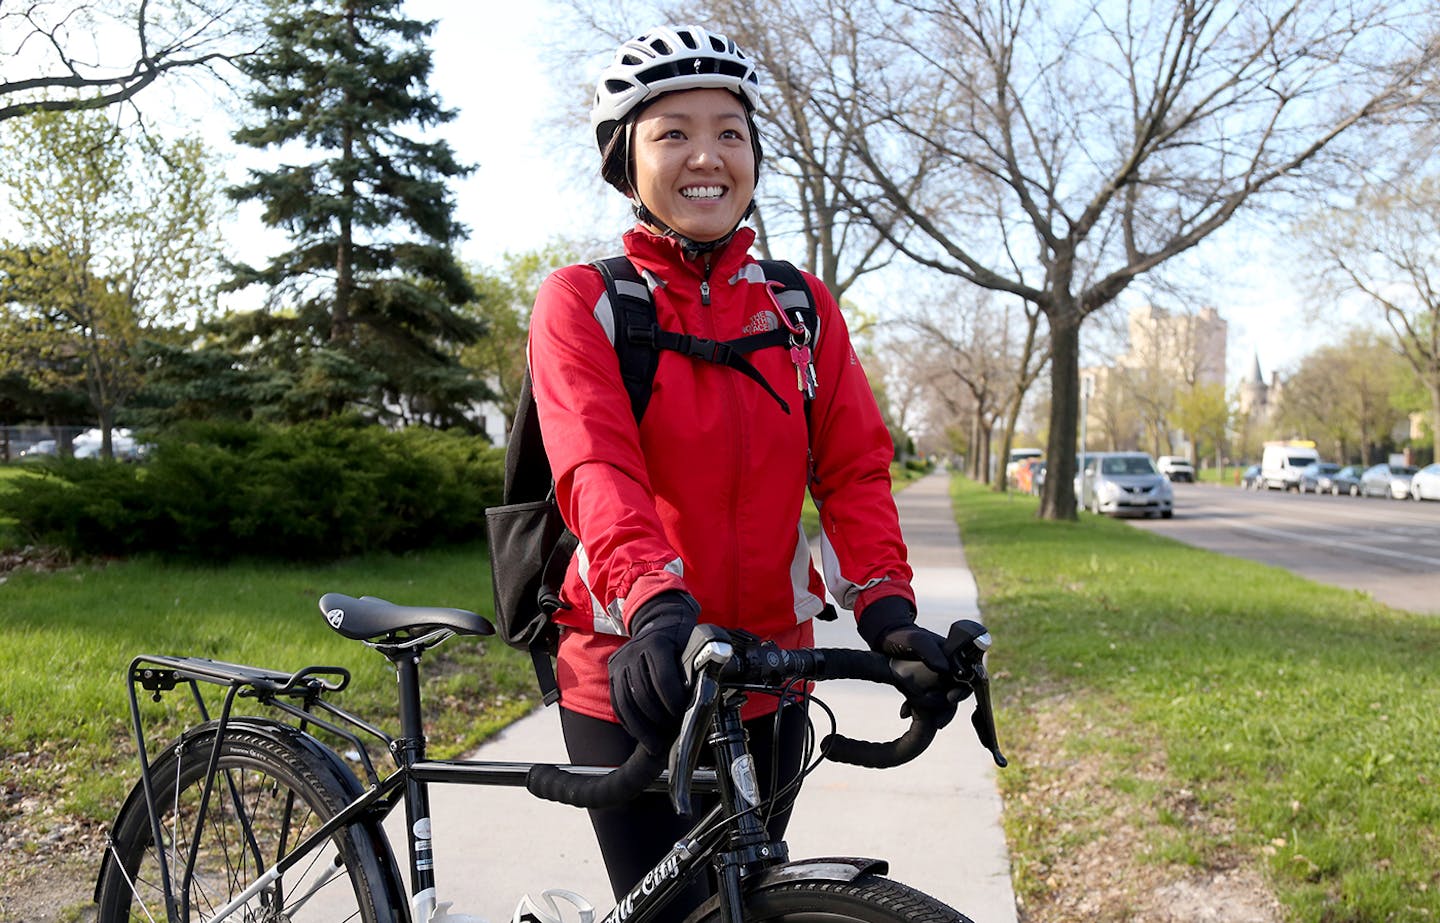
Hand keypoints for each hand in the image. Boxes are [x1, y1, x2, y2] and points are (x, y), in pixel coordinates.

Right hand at [608, 591, 699, 756]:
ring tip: (654, 743)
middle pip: (644, 694)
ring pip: (626, 702)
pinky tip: (639, 732)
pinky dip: (628, 721)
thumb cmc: (679, 636)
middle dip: (658, 719)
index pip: (663, 680)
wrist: (659, 618)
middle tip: (670, 733)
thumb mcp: (691, 645)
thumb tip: (703, 695)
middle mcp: (634, 651)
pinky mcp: (613, 672)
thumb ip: (694, 668)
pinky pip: (617, 702)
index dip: (674, 703)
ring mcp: (620, 662)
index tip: (682, 716)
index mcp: (657, 643)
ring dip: (641, 727)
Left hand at [858, 596, 959, 727]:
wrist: (885, 638)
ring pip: (940, 701)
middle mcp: (948, 669)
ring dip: (930, 713)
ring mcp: (936, 679)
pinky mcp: (922, 687)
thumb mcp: (916, 640)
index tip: (951, 698)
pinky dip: (915, 708)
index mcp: (953, 656)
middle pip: (956, 693)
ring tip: (914, 715)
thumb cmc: (904, 635)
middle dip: (946, 710)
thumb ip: (931, 652)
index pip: (968, 676)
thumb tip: (945, 670)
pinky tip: (903, 712)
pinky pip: (924, 702)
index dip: (963, 690)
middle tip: (938, 721)